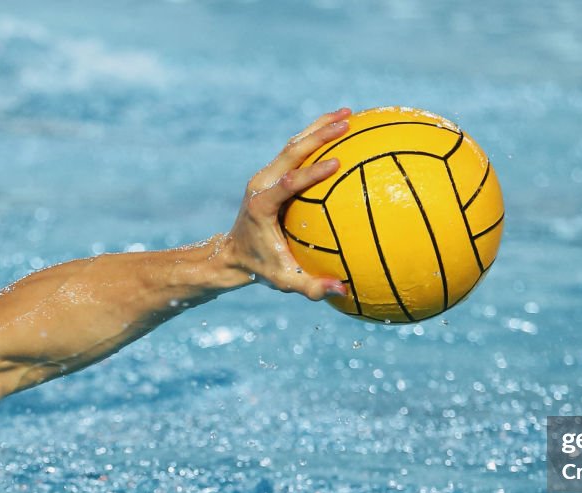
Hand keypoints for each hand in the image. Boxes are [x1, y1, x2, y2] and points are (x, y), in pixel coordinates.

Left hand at [226, 108, 350, 300]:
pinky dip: (316, 136)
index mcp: (261, 206)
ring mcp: (265, 175)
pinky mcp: (271, 174)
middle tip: (348, 122)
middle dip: (319, 134)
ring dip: (319, 127)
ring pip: (293, 144)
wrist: (232, 255)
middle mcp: (260, 184)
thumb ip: (311, 288)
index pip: (288, 183)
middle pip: (291, 151)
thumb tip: (342, 290)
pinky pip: (295, 150)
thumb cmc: (260, 270)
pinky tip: (340, 129)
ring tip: (349, 113)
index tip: (337, 163)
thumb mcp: (284, 282)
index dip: (312, 173)